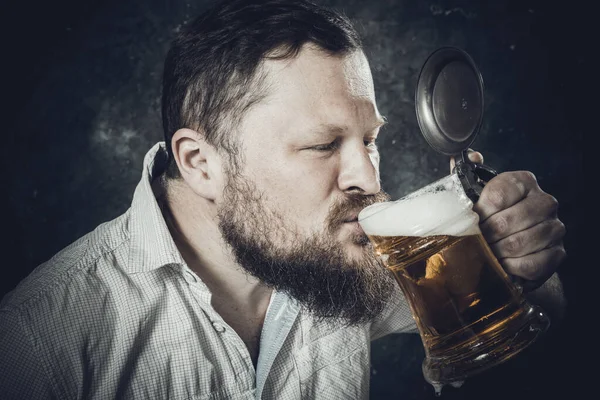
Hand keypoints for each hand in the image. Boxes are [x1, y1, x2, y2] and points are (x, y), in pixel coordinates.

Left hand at [451, 150, 566, 291]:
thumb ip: (468, 174)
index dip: (479, 211)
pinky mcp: (557, 253)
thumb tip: (471, 156)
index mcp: (524, 181)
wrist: (513, 246)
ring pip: (518, 243)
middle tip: (477, 240)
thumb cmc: (492, 217)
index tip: (472, 219)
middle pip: (506, 221)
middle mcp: (544, 201)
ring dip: (497, 251)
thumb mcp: (476, 194)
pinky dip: (511, 266)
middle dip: (486, 235)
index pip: (497, 194)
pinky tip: (502, 263)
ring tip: (488, 252)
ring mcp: (555, 227)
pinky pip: (530, 263)